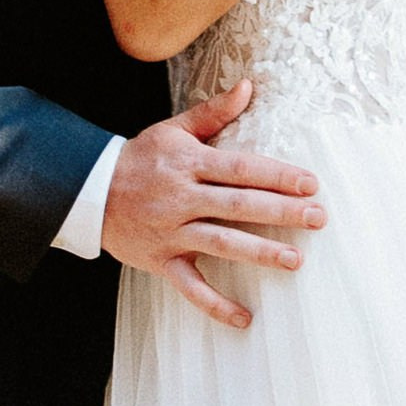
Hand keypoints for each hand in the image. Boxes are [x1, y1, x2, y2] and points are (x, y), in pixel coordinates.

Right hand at [100, 81, 323, 329]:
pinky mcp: (160, 260)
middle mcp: (181, 198)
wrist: (87, 191)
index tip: (310, 183)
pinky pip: (190, 287)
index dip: (277, 176)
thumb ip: (213, 113)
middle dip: (281, 212)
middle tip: (318, 218)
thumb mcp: (173, 130)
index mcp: (188, 164)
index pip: (241, 169)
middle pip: (238, 205)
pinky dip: (215, 304)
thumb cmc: (139, 159)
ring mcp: (170, 232)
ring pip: (220, 243)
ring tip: (295, 260)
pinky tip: (245, 318)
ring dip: (259, 252)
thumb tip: (247, 87)